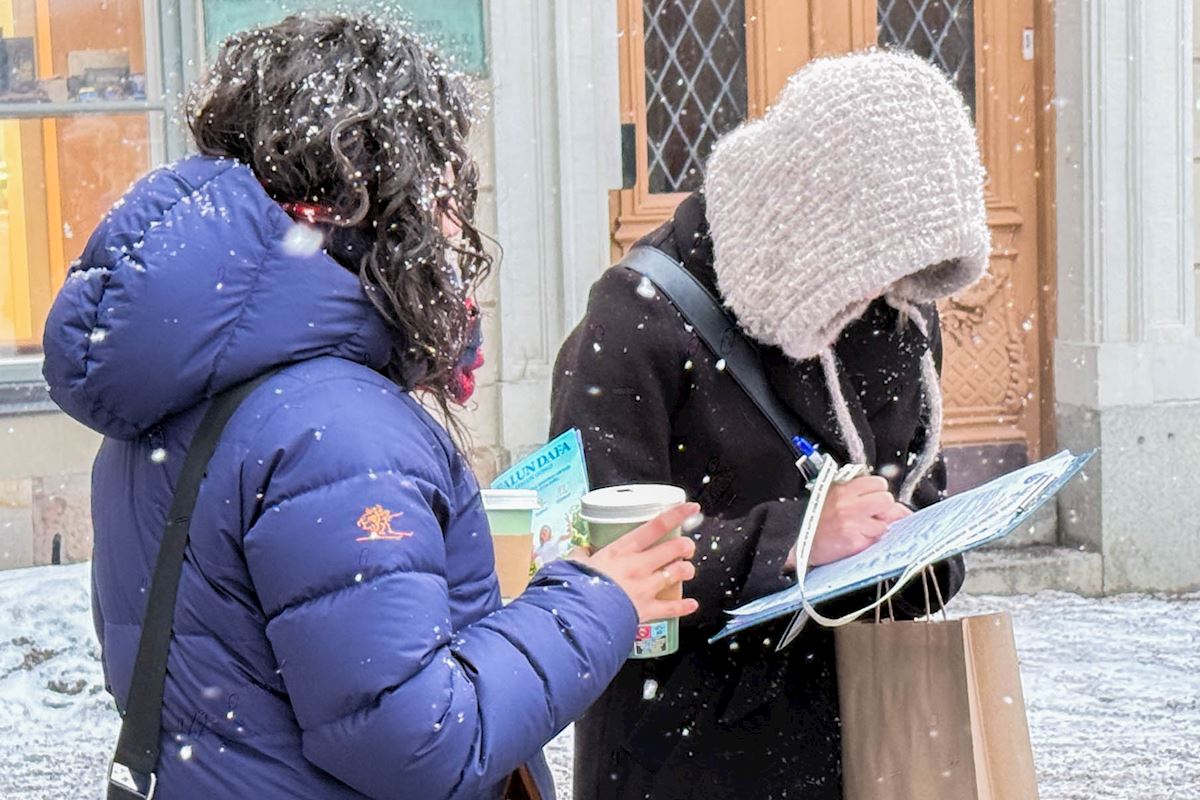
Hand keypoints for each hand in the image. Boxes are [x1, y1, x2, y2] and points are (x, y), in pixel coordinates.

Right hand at [572, 503, 700, 622]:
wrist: (580, 616)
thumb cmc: (577, 588)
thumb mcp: (574, 563)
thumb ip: (580, 556)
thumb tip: (578, 553)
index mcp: (621, 550)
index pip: (655, 526)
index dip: (677, 515)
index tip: (691, 508)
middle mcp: (638, 565)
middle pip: (674, 549)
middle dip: (685, 546)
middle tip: (687, 546)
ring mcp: (645, 587)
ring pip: (678, 573)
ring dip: (686, 570)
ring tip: (687, 570)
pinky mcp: (647, 609)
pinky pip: (671, 608)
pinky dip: (683, 606)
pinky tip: (692, 604)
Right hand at [786, 477, 910, 569]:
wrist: (802, 545)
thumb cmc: (819, 521)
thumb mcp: (835, 497)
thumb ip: (863, 495)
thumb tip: (899, 507)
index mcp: (842, 489)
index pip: (879, 483)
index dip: (878, 492)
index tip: (871, 500)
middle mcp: (847, 503)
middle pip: (887, 500)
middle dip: (883, 509)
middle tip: (870, 515)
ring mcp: (851, 523)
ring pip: (884, 523)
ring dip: (876, 528)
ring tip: (858, 530)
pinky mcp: (854, 542)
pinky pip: (875, 540)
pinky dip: (869, 541)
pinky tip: (854, 539)